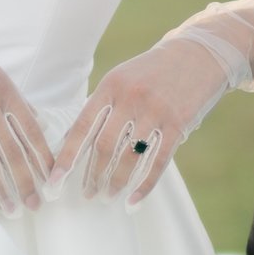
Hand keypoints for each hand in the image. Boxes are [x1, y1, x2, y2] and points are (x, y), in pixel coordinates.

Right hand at [0, 23, 55, 213]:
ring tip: (12, 209)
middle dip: (28, 182)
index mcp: (3, 88)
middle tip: (37, 205)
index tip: (52, 178)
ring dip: (3, 190)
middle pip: (14, 152)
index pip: (31, 130)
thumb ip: (10, 93)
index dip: (43, 158)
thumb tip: (33, 115)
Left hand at [54, 32, 234, 206]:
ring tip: (108, 197)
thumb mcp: (121, 78)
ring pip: (130, 157)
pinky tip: (133, 201)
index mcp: (111, 85)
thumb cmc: (153, 71)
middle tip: (87, 194)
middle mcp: (131, 97)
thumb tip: (70, 139)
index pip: (82, 126)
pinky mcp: (178, 123)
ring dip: (116, 182)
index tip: (54, 181)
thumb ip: (99, 106)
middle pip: (105, 145)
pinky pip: (158, 161)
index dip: (67, 157)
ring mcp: (155, 110)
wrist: (199, 54)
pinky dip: (144, 185)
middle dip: (93, 175)